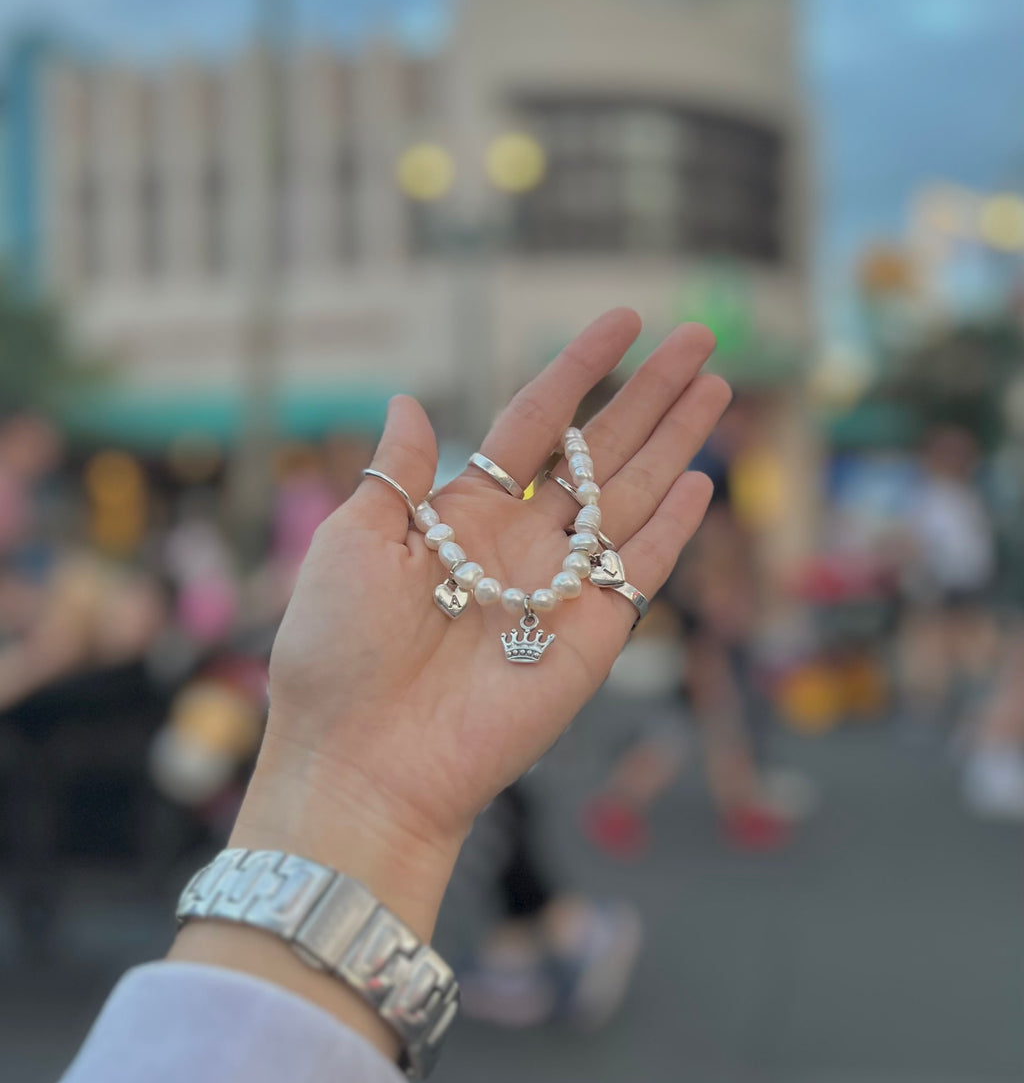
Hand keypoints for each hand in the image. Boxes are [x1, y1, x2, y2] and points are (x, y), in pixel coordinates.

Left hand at [229, 309, 729, 938]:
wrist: (361, 762)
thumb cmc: (337, 653)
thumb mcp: (350, 541)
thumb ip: (396, 473)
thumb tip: (411, 401)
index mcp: (461, 514)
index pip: (535, 422)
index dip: (579, 367)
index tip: (624, 319)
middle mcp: (519, 543)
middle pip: (599, 451)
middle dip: (649, 394)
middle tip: (698, 340)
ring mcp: (560, 589)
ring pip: (630, 499)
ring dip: (675, 442)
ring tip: (715, 386)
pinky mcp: (591, 639)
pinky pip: (640, 571)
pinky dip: (673, 529)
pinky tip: (701, 480)